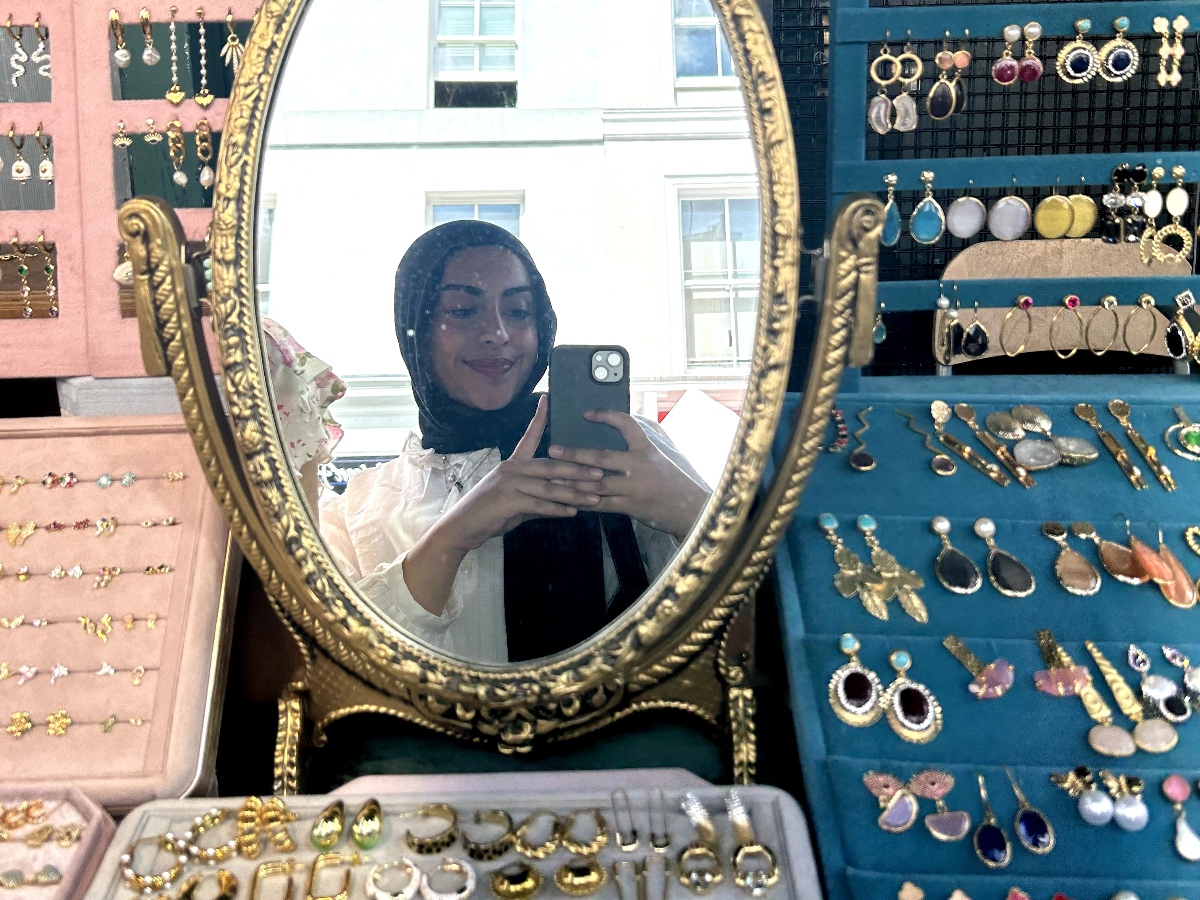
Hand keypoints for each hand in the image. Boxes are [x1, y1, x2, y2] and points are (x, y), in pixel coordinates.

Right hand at [435, 396, 605, 551]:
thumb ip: (539, 497)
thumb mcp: (517, 502)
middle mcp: (511, 469)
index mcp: (513, 464)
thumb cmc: (489, 513)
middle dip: (578, 469)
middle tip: (600, 472)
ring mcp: (509, 484)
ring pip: (548, 487)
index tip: (547, 399)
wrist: (463, 527)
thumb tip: (564, 498)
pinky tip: (572, 512)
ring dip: (573, 493)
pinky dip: (556, 509)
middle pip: (550, 465)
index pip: (528, 436)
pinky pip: (538, 505)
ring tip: (594, 497)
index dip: (538, 418)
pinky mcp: (508, 501)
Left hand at [548, 409, 709, 541]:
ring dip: (574, 480)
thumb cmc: (672, 481)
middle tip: (553, 449)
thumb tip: (613, 441)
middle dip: (575, 454)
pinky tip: (569, 499)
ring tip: (554, 476)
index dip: (607, 416)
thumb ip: (636, 450)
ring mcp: (635, 487)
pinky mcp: (631, 506)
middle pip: (602, 457)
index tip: (587, 413)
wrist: (689, 509)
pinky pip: (602, 504)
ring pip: (598, 483)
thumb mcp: (658, 458)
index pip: (627, 424)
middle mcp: (640, 465)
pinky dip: (585, 501)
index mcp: (647, 449)